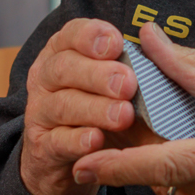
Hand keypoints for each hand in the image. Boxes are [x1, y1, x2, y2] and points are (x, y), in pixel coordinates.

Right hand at [19, 18, 153, 194]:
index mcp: (64, 52)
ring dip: (94, 109)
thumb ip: (134, 60)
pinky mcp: (43, 148)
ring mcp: (41, 113)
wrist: (71, 160)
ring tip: (123, 115)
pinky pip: (56, 142)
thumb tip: (153, 34)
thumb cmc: (101, 110)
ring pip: (62, 104)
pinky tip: (96, 140)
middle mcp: (47, 78)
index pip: (72, 33)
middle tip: (128, 84)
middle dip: (97, 74)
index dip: (92, 36)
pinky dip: (77, 141)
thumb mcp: (117, 81)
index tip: (117, 45)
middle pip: (64, 67)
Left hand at [68, 24, 194, 194]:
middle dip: (138, 147)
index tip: (84, 163)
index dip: (118, 165)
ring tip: (186, 138)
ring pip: (167, 191)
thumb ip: (189, 68)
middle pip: (158, 173)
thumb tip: (147, 38)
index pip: (163, 164)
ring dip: (160, 166)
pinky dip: (180, 184)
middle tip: (133, 117)